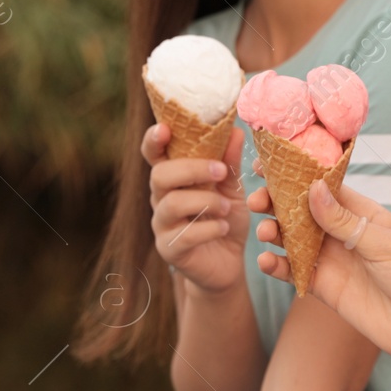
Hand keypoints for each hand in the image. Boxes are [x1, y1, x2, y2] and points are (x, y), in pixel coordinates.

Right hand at [146, 123, 248, 295]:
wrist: (228, 263)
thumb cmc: (224, 218)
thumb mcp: (232, 188)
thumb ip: (230, 161)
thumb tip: (236, 130)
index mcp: (173, 177)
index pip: (154, 154)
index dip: (153, 139)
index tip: (165, 128)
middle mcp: (161, 198)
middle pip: (160, 175)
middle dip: (192, 169)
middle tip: (221, 171)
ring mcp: (162, 225)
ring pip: (172, 204)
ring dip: (205, 201)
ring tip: (226, 207)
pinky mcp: (170, 249)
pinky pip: (184, 235)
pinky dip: (209, 228)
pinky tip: (223, 227)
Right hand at [247, 172, 390, 368]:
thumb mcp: (383, 244)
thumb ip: (345, 220)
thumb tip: (314, 187)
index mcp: (360, 213)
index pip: (323, 186)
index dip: (295, 175)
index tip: (268, 166)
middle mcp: (341, 233)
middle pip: (300, 210)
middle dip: (275, 203)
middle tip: (257, 202)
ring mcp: (330, 259)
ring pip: (291, 240)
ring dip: (273, 233)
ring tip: (265, 234)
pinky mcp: (323, 287)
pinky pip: (293, 272)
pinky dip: (277, 266)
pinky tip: (268, 263)